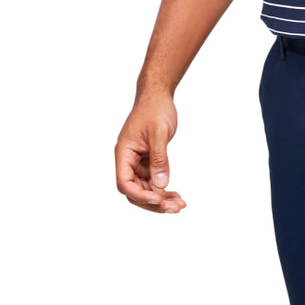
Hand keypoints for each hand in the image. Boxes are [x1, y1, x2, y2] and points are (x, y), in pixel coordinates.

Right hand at [115, 94, 185, 213]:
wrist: (158, 96)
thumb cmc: (155, 110)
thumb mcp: (158, 134)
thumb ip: (159, 159)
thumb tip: (160, 185)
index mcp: (123, 153)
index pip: (124, 183)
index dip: (140, 195)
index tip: (159, 200)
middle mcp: (127, 160)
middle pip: (135, 191)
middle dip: (154, 202)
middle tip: (176, 208)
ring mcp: (137, 162)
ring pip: (145, 189)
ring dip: (162, 199)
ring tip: (181, 204)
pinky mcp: (147, 161)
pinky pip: (153, 181)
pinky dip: (164, 189)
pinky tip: (177, 195)